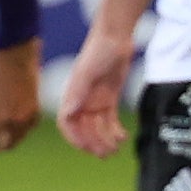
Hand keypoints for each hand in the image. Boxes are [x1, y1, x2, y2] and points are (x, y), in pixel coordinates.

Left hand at [0, 40, 43, 159]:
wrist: (17, 57)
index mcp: (1, 119)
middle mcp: (17, 121)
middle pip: (9, 144)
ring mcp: (29, 115)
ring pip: (21, 137)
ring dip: (11, 140)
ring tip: (3, 138)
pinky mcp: (37, 108)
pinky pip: (30, 127)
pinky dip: (22, 130)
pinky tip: (17, 127)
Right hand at [60, 28, 133, 156]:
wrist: (115, 36)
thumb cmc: (98, 50)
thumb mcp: (88, 71)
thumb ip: (78, 91)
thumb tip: (68, 112)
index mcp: (72, 96)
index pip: (67, 124)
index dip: (75, 138)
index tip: (87, 148)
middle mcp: (81, 101)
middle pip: (84, 129)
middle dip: (93, 143)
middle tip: (106, 153)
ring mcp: (94, 101)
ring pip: (97, 128)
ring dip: (104, 140)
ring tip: (116, 148)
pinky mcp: (108, 99)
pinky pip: (109, 121)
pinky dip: (114, 131)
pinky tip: (123, 137)